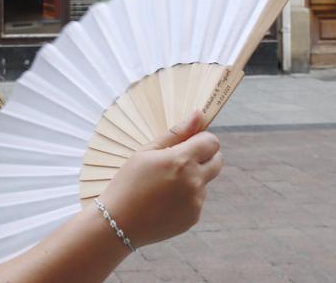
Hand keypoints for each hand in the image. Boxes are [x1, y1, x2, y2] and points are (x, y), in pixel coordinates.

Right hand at [98, 110, 222, 247]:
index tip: (189, 143)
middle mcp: (194, 181)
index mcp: (181, 160)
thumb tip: (199, 113)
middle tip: (180, 161)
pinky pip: (196, 200)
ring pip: (204, 182)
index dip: (202, 140)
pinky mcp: (193, 217)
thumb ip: (176, 133)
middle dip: (205, 157)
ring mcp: (196, 201)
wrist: (117, 223)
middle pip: (218, 161)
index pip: (212, 142)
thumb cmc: (127, 182)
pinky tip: (163, 202)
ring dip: (192, 179)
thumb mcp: (146, 152)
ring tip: (162, 187)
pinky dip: (185, 198)